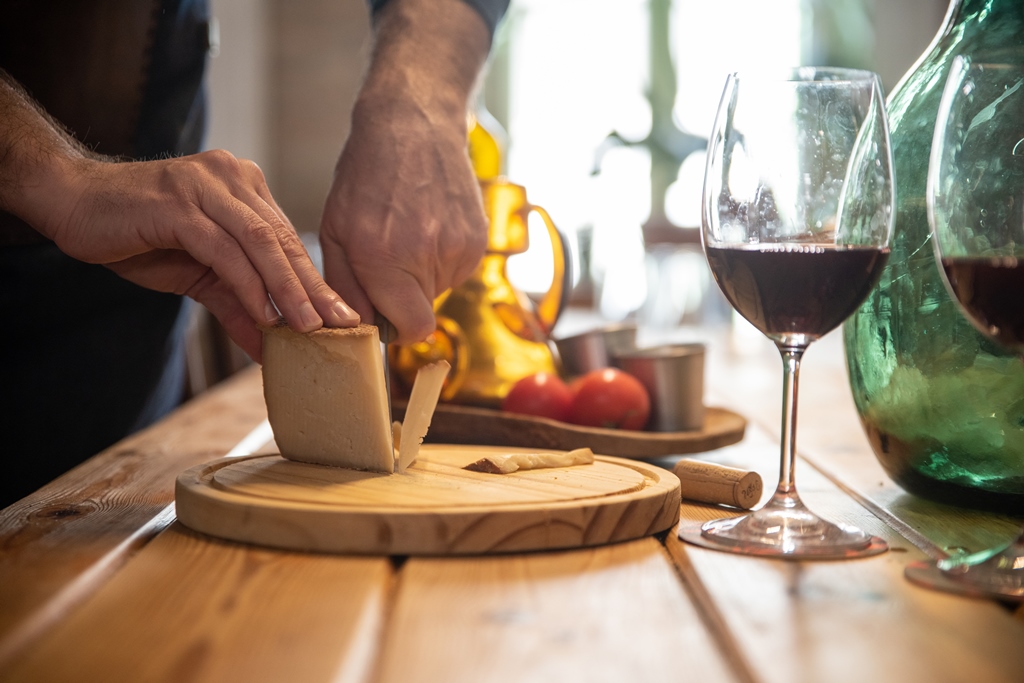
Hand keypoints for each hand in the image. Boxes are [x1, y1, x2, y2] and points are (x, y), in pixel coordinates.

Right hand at [40, 151, 358, 360]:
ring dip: (287, 290)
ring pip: (261, 243)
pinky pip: (225, 250)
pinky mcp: (179, 204)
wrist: (71, 203)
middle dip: (313, 288)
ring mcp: (205, 186)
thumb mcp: (198, 274)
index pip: (288, 241)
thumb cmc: (138, 234)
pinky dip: (247, 286)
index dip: (315, 281)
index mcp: (243, 187)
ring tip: (307, 327)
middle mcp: (231, 179)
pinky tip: (262, 315)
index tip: (342, 318)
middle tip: (340, 327)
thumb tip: (270, 346)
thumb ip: (236, 303)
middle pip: (283, 241)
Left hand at [319, 0, 491, 344]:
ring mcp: (459, 247)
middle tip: (388, 261)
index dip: (395, 328)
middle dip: (403, 300)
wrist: (413, 126)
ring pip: (439, 291)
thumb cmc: (365, 177)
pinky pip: (457, 270)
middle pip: (423, 313)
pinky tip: (428, 225)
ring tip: (408, 232)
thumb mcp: (335, 231)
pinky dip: (441, 258)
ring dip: (422, 276)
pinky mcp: (479, 238)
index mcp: (383, 258)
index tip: (382, 312)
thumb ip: (345, 288)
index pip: (410, 331)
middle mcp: (426, 256)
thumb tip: (358, 331)